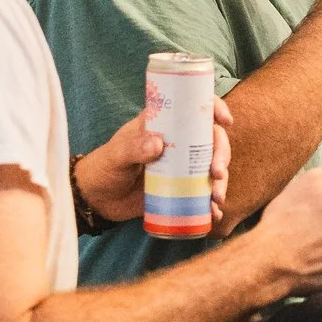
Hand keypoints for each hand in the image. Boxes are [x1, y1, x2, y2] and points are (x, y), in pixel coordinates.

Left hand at [75, 97, 232, 222]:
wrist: (96, 200)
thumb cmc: (103, 168)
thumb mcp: (115, 156)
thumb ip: (133, 148)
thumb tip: (158, 144)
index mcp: (162, 125)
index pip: (192, 108)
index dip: (212, 108)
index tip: (224, 120)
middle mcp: (177, 143)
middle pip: (210, 141)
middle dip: (221, 155)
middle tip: (216, 173)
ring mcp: (181, 167)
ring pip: (211, 168)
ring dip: (221, 182)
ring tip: (216, 200)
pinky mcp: (181, 189)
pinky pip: (202, 193)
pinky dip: (211, 204)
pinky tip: (213, 213)